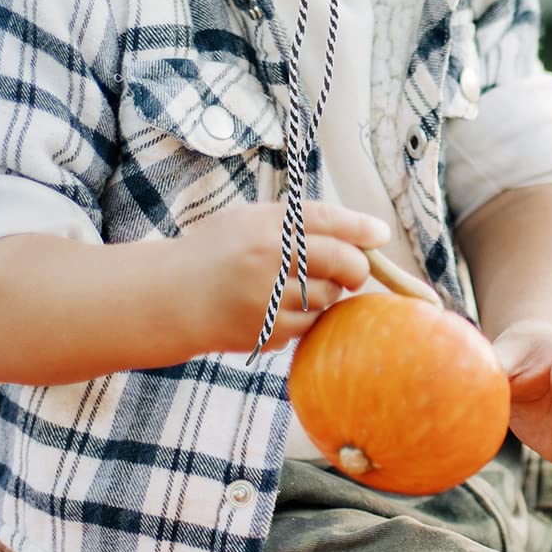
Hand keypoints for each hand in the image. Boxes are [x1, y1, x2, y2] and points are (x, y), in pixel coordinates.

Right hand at [173, 199, 391, 357]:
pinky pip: (309, 325)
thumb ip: (299, 223)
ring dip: (325, 294)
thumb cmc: (217, 253)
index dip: (360, 227)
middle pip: (341, 261)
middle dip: (356, 268)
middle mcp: (268, 257)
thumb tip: (362, 235)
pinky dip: (304, 319)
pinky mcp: (267, 332)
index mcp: (265, 223)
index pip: (326, 219)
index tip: (381, 234)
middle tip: (353, 271)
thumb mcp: (250, 221)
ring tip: (296, 288)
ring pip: (328, 297)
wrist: (170, 298)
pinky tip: (277, 310)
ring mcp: (268, 297)